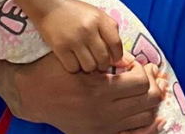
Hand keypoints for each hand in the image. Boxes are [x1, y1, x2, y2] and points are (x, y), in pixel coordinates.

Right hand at [18, 51, 166, 133]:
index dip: (142, 69)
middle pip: (148, 100)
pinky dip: (143, 122)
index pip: (141, 82)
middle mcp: (104, 113)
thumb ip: (108, 59)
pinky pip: (133, 133)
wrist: (32, 96)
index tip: (133, 64)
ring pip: (145, 118)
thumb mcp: (79, 58)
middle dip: (152, 84)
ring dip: (149, 101)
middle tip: (145, 74)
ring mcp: (103, 127)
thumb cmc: (53, 71)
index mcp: (99, 91)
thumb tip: (132, 61)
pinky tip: (144, 111)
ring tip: (143, 89)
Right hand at [37, 0, 124, 72]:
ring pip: (89, 66)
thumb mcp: (97, 16)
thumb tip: (128, 61)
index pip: (116, 44)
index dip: (117, 56)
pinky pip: (73, 68)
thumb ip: (112, 34)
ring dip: (88, 67)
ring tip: (84, 60)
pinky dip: (75, 68)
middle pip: (103, 59)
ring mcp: (74, 39)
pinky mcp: (60, 47)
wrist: (50, 7)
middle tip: (97, 61)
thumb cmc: (77, 13)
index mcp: (100, 19)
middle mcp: (88, 29)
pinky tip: (73, 60)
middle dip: (102, 64)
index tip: (113, 59)